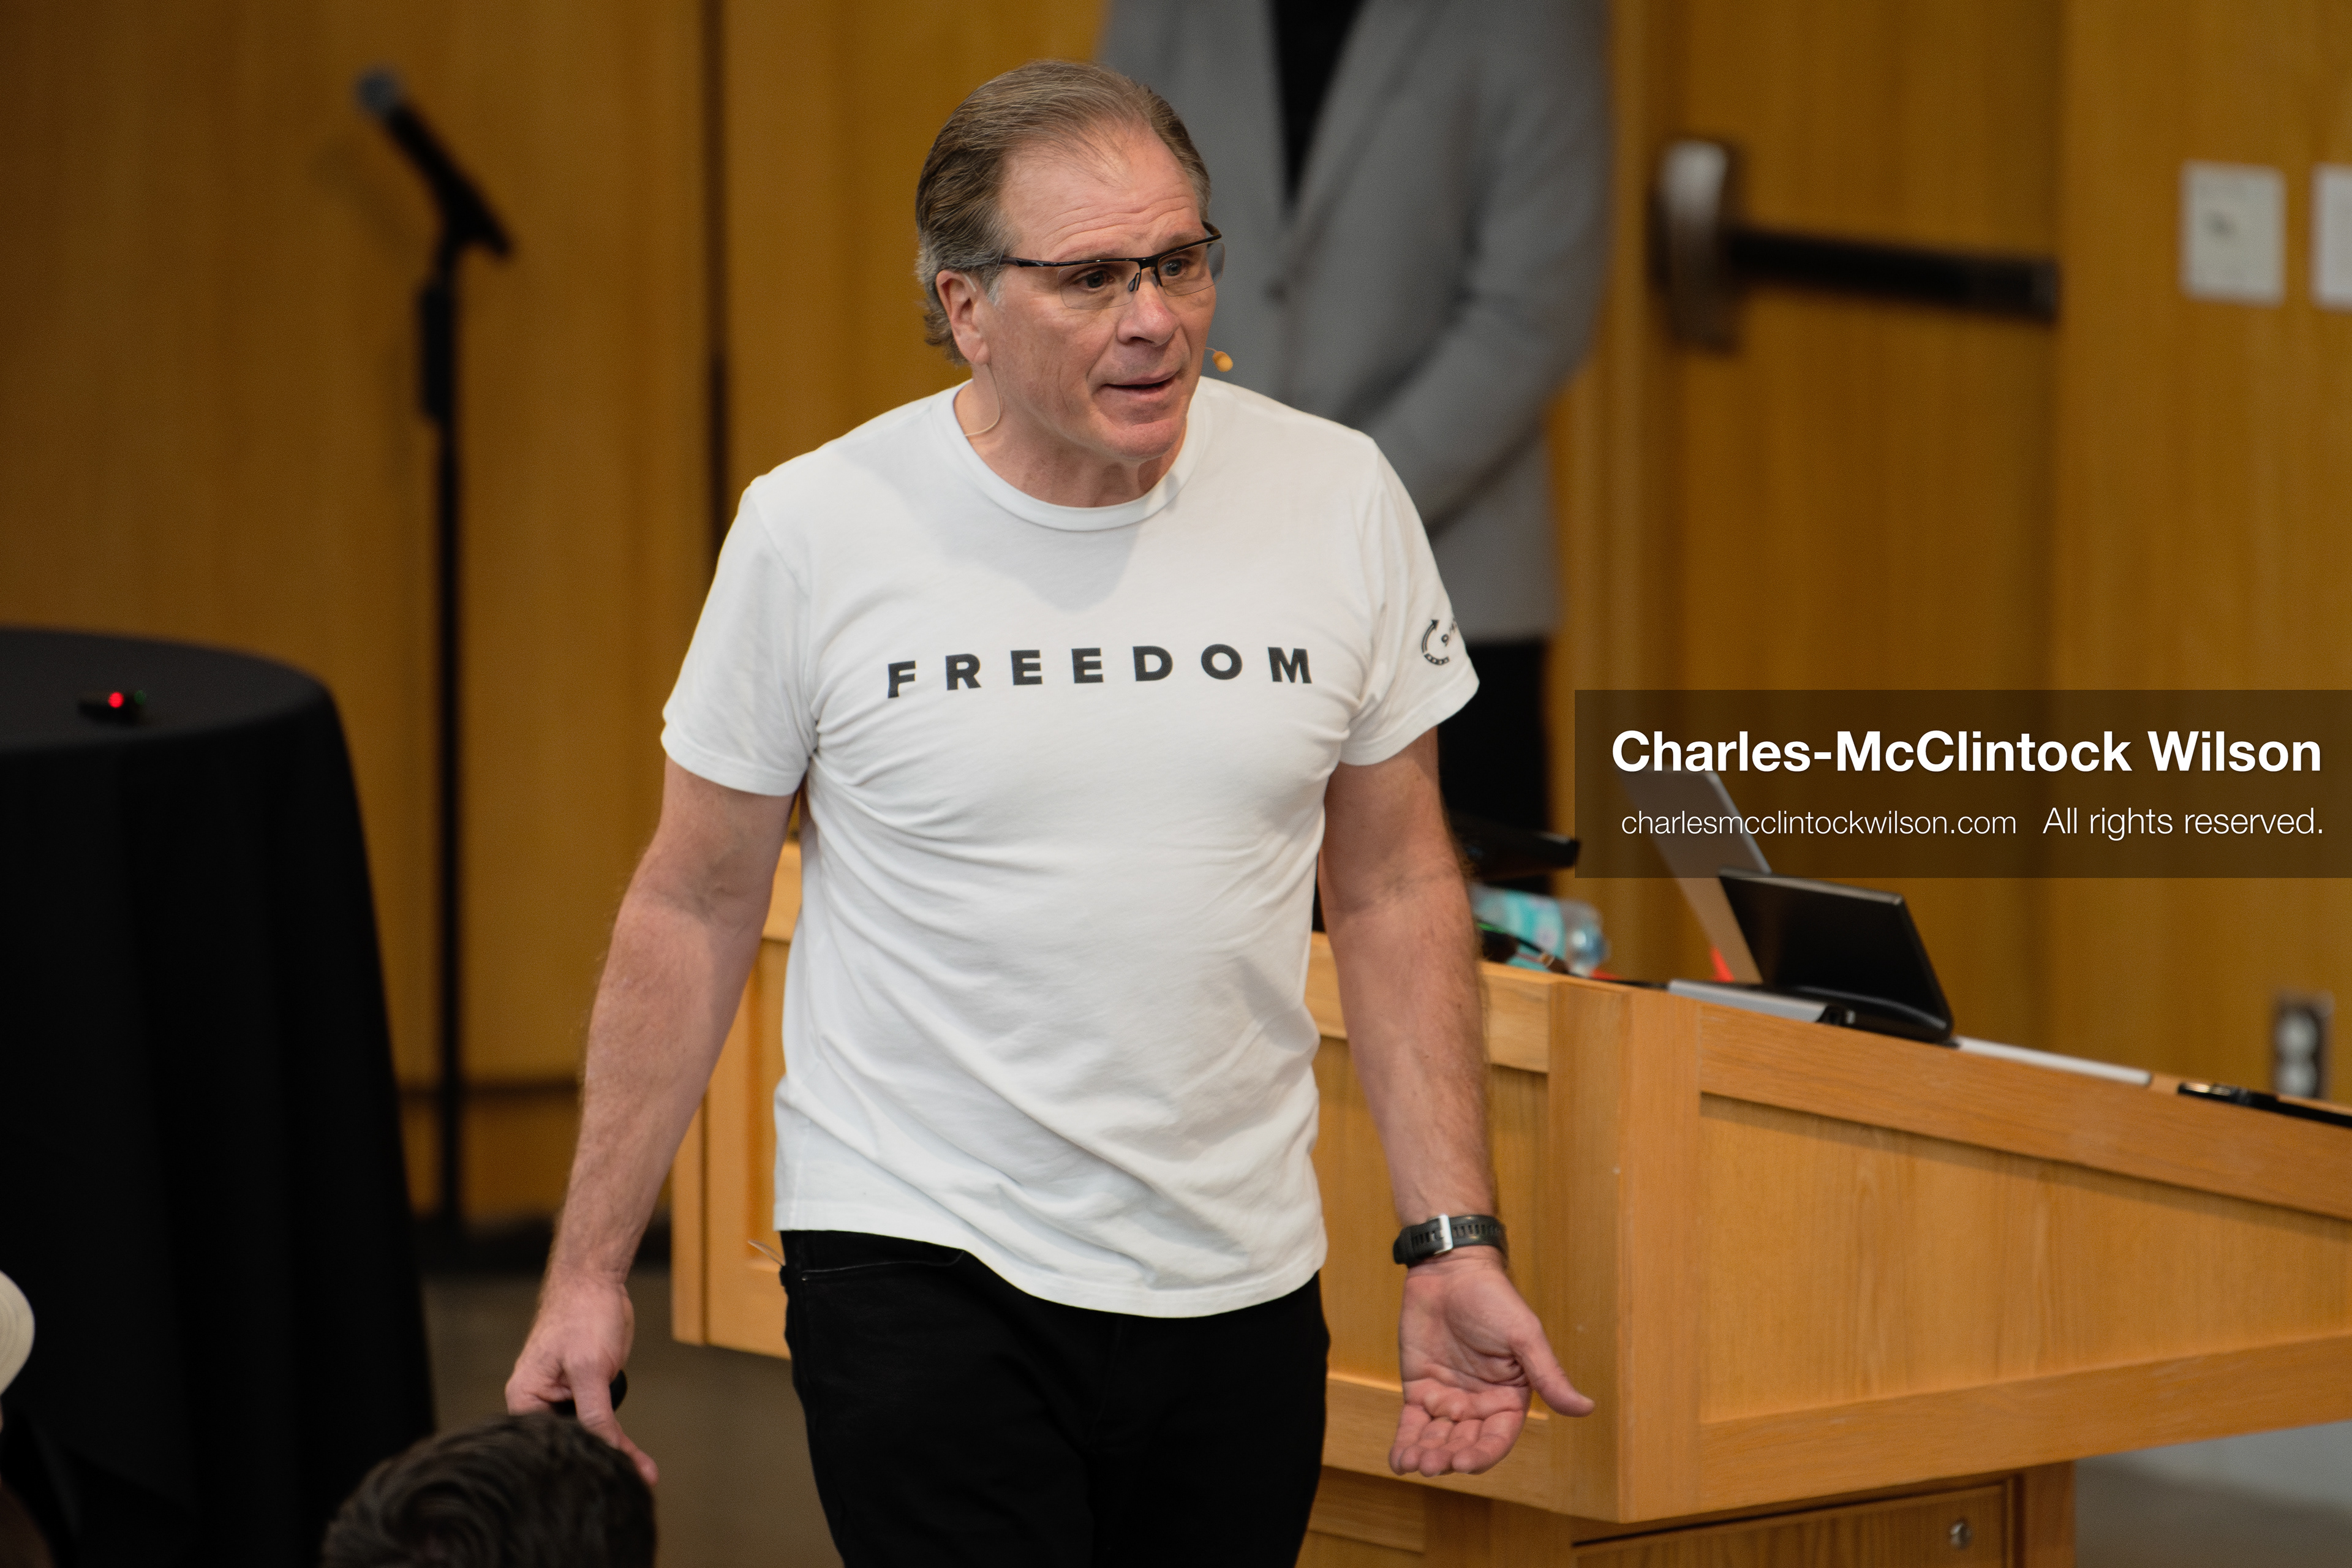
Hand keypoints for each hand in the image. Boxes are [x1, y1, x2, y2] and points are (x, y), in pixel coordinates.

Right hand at [505, 1268, 655, 1484]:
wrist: (597, 1282)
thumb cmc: (582, 1314)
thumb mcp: (590, 1368)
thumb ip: (595, 1412)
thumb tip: (606, 1450)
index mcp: (525, 1399)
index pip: (549, 1444)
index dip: (578, 1462)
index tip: (607, 1479)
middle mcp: (538, 1403)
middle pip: (568, 1443)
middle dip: (599, 1460)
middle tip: (633, 1478)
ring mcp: (562, 1398)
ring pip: (586, 1435)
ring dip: (613, 1452)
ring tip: (640, 1472)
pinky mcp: (583, 1391)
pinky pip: (599, 1421)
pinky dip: (618, 1437)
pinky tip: (638, 1458)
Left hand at [1390, 1248, 1593, 1476]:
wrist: (1449, 1270)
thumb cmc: (1493, 1298)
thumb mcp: (1524, 1336)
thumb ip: (1548, 1375)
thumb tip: (1586, 1408)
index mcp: (1508, 1398)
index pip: (1498, 1438)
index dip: (1482, 1454)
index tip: (1464, 1462)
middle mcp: (1479, 1405)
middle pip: (1465, 1443)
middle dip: (1448, 1458)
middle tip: (1432, 1465)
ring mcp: (1448, 1399)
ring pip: (1437, 1439)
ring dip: (1425, 1455)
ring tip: (1413, 1463)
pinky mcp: (1419, 1389)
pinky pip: (1413, 1423)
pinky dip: (1405, 1443)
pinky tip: (1399, 1462)